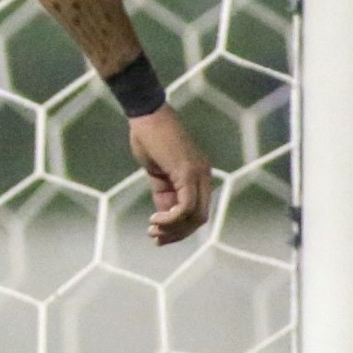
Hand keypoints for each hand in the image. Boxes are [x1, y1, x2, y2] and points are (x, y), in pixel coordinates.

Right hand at [128, 106, 212, 243]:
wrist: (147, 115)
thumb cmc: (149, 138)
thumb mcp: (158, 172)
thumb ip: (164, 193)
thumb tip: (163, 215)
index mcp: (199, 176)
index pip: (197, 212)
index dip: (179, 229)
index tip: (158, 235)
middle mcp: (205, 176)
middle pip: (199, 219)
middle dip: (177, 234)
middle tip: (156, 238)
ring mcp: (198, 174)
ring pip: (194, 216)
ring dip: (172, 229)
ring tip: (153, 230)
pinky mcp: (187, 173)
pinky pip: (185, 207)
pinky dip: (170, 218)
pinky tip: (155, 218)